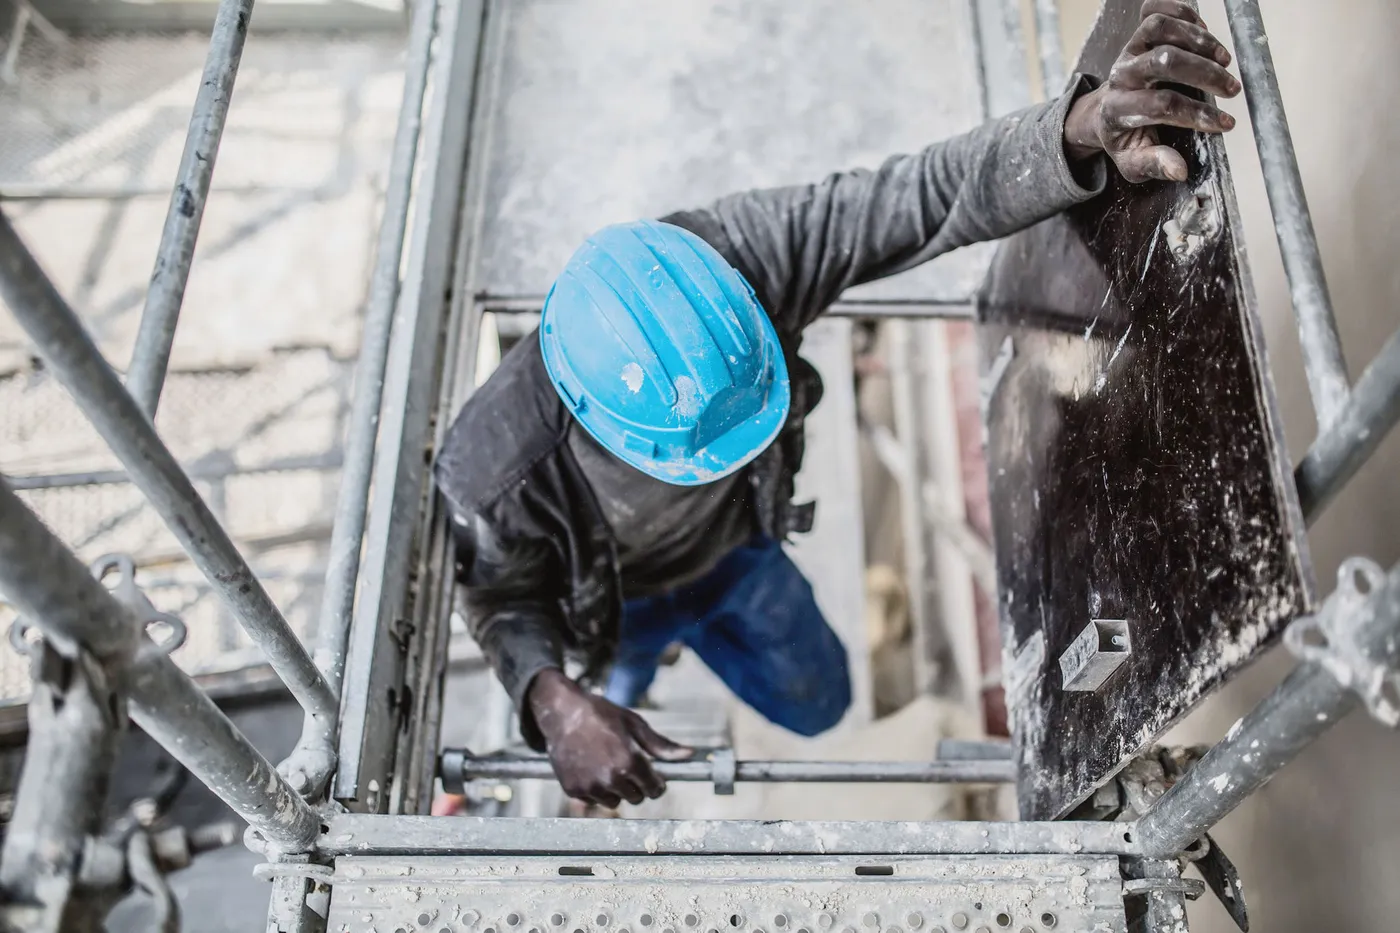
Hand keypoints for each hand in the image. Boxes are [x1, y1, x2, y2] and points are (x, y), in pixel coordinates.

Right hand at [527, 668, 692, 807]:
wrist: (562, 712)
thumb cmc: (601, 714)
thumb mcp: (634, 724)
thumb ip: (661, 745)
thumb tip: (689, 754)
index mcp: (630, 761)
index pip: (654, 789)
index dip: (656, 783)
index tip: (652, 777)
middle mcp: (611, 778)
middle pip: (636, 798)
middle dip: (636, 785)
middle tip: (626, 765)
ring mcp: (590, 786)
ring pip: (614, 802)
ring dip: (616, 789)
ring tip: (607, 765)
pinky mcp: (574, 790)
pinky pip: (593, 801)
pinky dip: (595, 790)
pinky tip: (591, 768)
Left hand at [1063, 0, 1240, 182]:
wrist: (1105, 112)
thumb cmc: (1127, 136)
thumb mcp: (1134, 160)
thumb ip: (1154, 165)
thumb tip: (1179, 170)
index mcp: (1117, 110)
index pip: (1161, 106)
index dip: (1197, 114)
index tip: (1226, 123)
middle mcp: (1121, 75)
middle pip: (1163, 61)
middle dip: (1203, 74)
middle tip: (1232, 88)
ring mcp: (1129, 49)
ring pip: (1158, 28)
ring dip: (1197, 40)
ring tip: (1224, 59)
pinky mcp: (1137, 33)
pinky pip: (1154, 10)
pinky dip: (1182, 12)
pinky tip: (1204, 30)